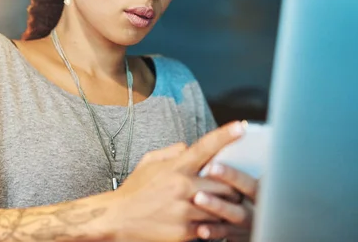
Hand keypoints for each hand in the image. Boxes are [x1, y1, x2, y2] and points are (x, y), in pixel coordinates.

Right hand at [110, 121, 245, 241]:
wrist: (117, 218)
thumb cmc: (134, 191)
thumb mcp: (147, 163)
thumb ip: (170, 152)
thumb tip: (187, 147)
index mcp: (175, 167)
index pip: (204, 147)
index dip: (224, 135)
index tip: (240, 127)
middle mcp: (182, 186)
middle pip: (225, 185)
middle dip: (230, 188)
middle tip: (227, 191)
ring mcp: (185, 210)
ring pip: (221, 208)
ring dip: (222, 208)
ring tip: (215, 208)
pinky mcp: (185, 232)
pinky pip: (211, 228)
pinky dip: (210, 225)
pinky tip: (202, 222)